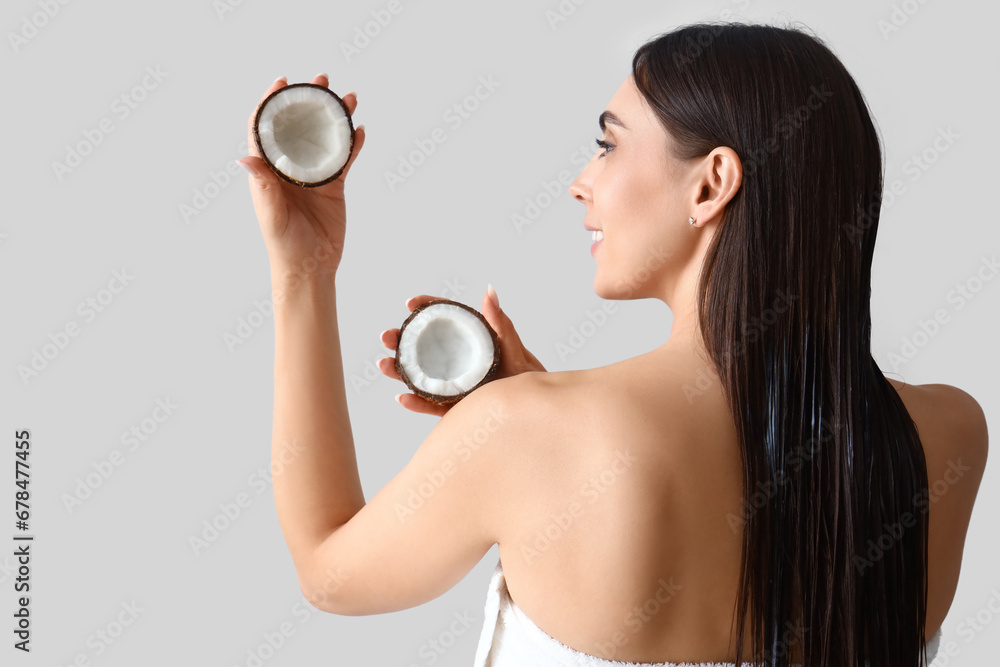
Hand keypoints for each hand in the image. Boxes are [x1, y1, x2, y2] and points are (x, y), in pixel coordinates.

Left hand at [237, 74, 365, 280]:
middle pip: (299, 126)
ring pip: (324, 138)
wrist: (310, 268)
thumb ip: (262, 184)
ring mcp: (313, 176)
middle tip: (322, 80)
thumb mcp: (271, 214)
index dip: (271, 104)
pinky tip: (361, 130)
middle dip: (309, 101)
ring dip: (335, 117)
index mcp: (269, 171)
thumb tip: (244, 157)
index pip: (266, 129)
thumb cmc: (284, 245)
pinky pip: (344, 160)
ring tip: (348, 98)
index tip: (283, 83)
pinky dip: (353, 144)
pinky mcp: (334, 187)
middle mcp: (290, 168)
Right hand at [379, 285, 546, 416]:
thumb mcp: (513, 348)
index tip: (411, 303)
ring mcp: (451, 385)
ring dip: (399, 371)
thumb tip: (489, 290)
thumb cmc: (524, 375)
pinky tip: (403, 398)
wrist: (532, 408)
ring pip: (419, 377)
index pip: (443, 320)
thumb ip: (500, 323)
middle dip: (400, 341)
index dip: (425, 309)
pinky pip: (432, 406)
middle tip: (386, 336)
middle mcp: (455, 361)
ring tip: (383, 365)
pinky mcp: (454, 409)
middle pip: (422, 348)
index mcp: (468, 340)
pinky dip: (416, 404)